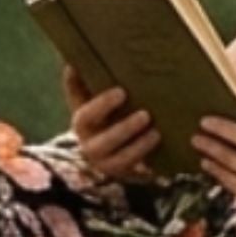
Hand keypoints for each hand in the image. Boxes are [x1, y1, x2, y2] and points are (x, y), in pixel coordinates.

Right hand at [61, 65, 161, 183]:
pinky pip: (139, 173)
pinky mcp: (128, 175)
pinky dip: (152, 167)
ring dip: (140, 147)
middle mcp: (91, 146)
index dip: (102, 105)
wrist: (106, 149)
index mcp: (82, 124)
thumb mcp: (88, 99)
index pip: (86, 115)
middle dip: (125, 129)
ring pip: (123, 159)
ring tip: (157, 133)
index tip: (122, 91)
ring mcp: (109, 164)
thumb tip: (70, 61)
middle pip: (104, 141)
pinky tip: (165, 153)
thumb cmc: (101, 114)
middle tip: (146, 114)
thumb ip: (80, 82)